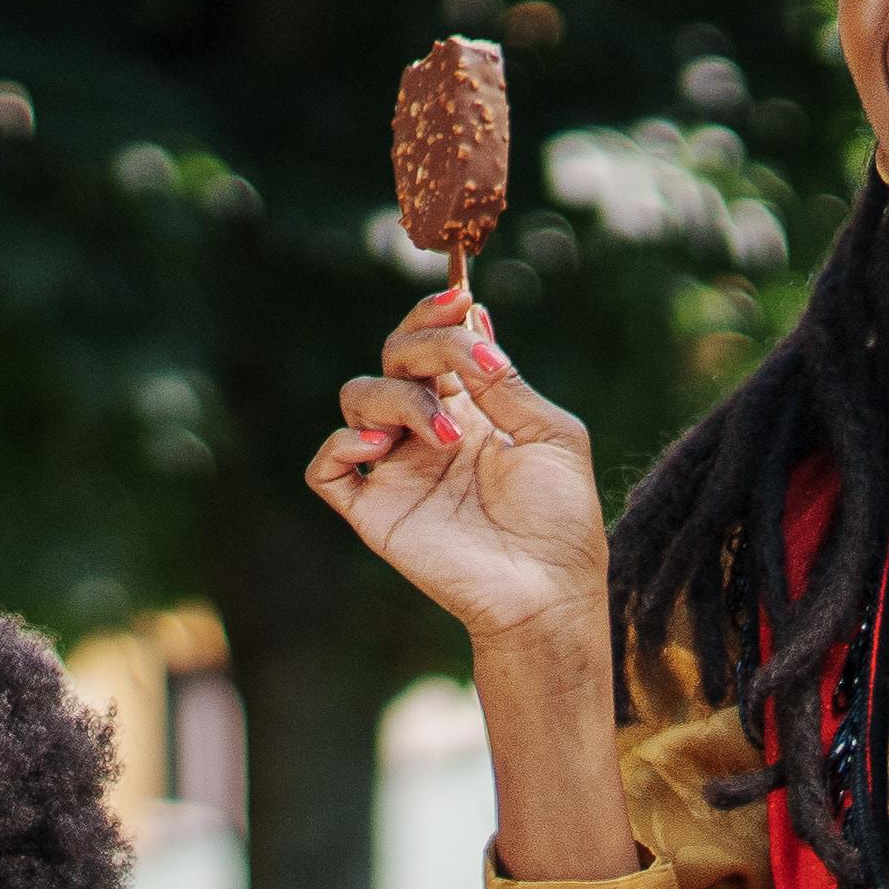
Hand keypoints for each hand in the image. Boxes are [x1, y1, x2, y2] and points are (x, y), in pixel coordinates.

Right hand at [303, 287, 608, 657]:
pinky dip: (342, 446)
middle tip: (468, 366)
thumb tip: (474, 319)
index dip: (435, 315)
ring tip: (451, 438)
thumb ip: (504, 382)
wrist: (548, 589)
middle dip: (425, 346)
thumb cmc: (561, 517)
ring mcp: (397, 468)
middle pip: (393, 358)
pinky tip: (383, 449)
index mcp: (470, 407)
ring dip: (402, 400)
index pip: (432, 344)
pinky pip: (328, 467)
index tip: (459, 300)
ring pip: (359, 399)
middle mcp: (426, 431)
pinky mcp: (374, 510)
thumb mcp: (549, 433)